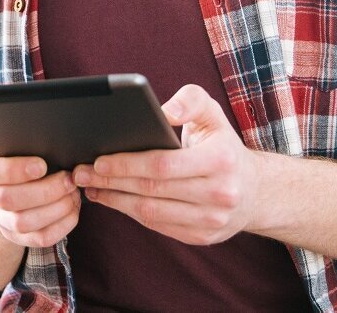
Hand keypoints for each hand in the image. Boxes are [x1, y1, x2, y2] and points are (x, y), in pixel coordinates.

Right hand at [0, 142, 81, 247]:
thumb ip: (28, 139)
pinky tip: (73, 211)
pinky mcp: (17, 236)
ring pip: (23, 223)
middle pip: (8, 200)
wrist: (11, 183)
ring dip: (55, 209)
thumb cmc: (21, 154)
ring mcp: (0, 219)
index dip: (15, 170)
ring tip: (74, 194)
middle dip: (45, 191)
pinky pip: (39, 238)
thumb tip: (55, 134)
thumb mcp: (17, 141)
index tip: (42, 165)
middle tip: (69, 179)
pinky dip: (61, 226)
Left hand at [72, 84, 261, 245]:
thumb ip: (190, 100)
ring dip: (114, 200)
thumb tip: (163, 110)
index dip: (126, 164)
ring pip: (151, 212)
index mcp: (220, 160)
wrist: (255, 191)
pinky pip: (158, 226)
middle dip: (111, 182)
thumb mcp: (213, 114)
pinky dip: (130, 213)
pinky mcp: (202, 236)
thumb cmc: (223, 146)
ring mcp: (211, 220)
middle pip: (151, 190)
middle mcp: (219, 194)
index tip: (97, 160)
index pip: (162, 165)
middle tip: (80, 173)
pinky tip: (112, 200)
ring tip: (90, 187)